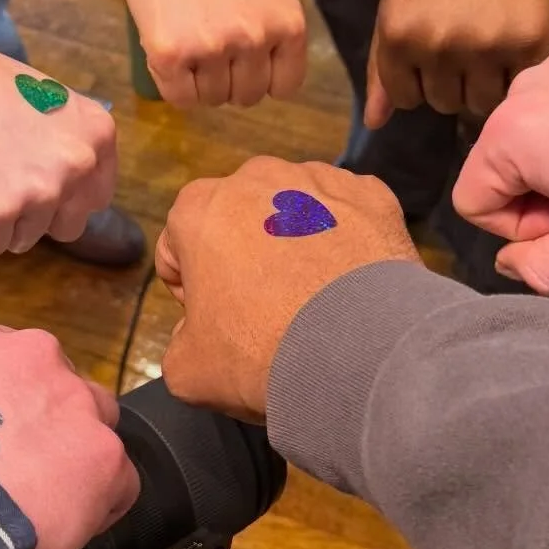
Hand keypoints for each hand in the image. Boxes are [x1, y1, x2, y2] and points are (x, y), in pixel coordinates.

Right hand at [0, 25, 116, 254]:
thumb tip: (72, 194)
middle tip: (2, 181)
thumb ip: (70, 148)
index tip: (37, 183)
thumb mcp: (50, 104)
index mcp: (98, 135)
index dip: (65, 198)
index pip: (97, 198)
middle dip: (36, 216)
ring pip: (26, 239)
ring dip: (0, 220)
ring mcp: (39, 190)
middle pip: (68, 227)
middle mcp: (78, 164)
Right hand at [0, 320, 138, 548]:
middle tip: (17, 477)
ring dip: (75, 464)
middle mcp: (34, 358)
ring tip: (41, 508)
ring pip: (95, 431)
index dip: (1, 412)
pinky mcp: (103, 457)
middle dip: (45, 430)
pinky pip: (119, 484)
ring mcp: (75, 404)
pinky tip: (63, 531)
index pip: (10, 368)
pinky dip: (99, 508)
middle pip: (60, 391)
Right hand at [83, 0, 306, 106]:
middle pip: (246, 97)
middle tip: (205, 39)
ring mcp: (214, 46)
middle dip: (225, 79)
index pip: (285, 87)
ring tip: (185, 33)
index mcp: (289, 23)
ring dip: (196, 78)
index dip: (259, 77)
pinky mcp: (170, 52)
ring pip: (211, 99)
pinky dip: (170, 81)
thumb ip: (270, 35)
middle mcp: (257, 37)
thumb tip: (261, 85)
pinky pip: (178, 98)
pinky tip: (166, 45)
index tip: (241, 59)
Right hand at [155, 157, 419, 418]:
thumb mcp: (188, 371)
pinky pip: (348, 215)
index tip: (216, 320)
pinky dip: (346, 241)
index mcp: (199, 208)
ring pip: (295, 211)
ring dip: (296, 244)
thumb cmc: (262, 353)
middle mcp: (257, 177)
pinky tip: (349, 285)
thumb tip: (199, 338)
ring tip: (314, 300)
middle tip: (266, 313)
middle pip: (238, 221)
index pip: (178, 248)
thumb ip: (180, 343)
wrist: (359, 350)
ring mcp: (319, 180)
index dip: (192, 290)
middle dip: (246, 257)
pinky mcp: (370, 194)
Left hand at [367, 0, 548, 125]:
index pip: (406, 98)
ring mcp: (488, 47)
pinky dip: (518, 67)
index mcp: (401, 33)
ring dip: (485, 81)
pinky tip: (515, 29)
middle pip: (443, 103)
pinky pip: (518, 85)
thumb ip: (383, 61)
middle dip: (453, 78)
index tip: (436, 45)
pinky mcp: (532, 44)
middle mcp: (441, 45)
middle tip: (468, 33)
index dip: (420, 76)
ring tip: (491, 36)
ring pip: (481, 103)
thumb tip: (375, 123)